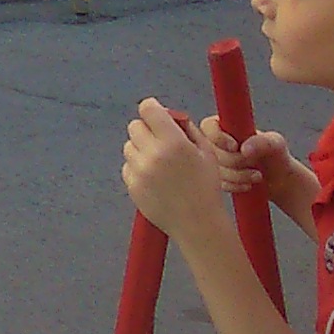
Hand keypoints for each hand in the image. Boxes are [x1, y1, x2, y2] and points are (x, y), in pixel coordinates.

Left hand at [123, 97, 232, 238]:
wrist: (198, 224)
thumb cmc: (206, 187)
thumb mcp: (207, 152)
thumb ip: (187, 128)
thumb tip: (169, 115)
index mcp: (173, 142)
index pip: (148, 109)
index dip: (153, 110)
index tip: (158, 116)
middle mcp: (152, 154)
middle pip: (135, 125)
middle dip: (147, 129)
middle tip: (160, 141)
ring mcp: (139, 171)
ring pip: (129, 146)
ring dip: (141, 149)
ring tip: (159, 162)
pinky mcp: (132, 186)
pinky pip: (127, 166)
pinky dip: (137, 168)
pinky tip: (154, 178)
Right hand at [196, 116, 290, 194]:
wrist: (279, 179)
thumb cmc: (277, 155)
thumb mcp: (275, 144)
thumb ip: (262, 141)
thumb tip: (244, 149)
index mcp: (226, 125)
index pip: (208, 126)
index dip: (218, 137)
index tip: (235, 147)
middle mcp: (215, 141)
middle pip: (210, 150)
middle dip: (233, 160)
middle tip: (253, 163)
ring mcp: (214, 160)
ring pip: (213, 169)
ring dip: (235, 175)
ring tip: (256, 176)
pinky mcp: (216, 178)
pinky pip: (217, 183)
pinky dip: (233, 186)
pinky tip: (247, 185)